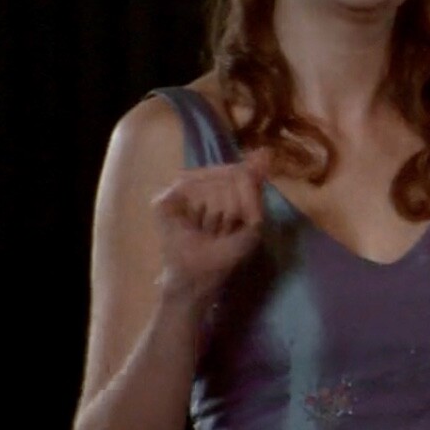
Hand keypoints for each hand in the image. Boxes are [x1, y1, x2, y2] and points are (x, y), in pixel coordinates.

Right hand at [152, 150, 269, 305]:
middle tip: (220, 231)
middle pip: (229, 178)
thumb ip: (256, 188)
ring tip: (206, 231)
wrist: (200, 276)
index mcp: (222, 185)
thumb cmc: (228, 252)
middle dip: (231, 211)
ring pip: (212, 187)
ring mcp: (179, 190)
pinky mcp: (164, 201)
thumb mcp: (253, 220)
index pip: (241, 172)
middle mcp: (200, 183)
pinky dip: (198, 214)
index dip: (244, 201)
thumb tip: (265, 153)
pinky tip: (193, 227)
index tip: (237, 225)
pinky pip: (191, 192)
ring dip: (215, 217)